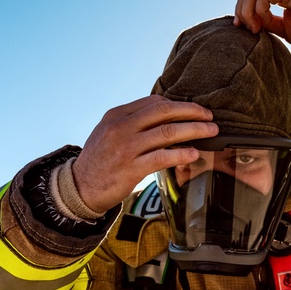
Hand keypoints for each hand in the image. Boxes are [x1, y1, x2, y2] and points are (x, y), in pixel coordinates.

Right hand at [71, 96, 217, 212]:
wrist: (79, 187)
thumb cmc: (99, 160)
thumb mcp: (109, 132)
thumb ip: (132, 122)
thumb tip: (165, 116)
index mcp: (116, 115)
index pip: (154, 102)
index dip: (179, 104)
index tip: (195, 110)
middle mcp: (121, 127)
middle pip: (164, 112)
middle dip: (192, 112)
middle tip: (210, 117)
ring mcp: (126, 148)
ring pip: (167, 133)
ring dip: (194, 131)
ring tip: (211, 132)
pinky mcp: (131, 169)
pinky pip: (162, 158)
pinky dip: (181, 154)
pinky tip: (194, 154)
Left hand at [233, 0, 290, 48]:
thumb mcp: (282, 26)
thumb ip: (266, 19)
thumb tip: (245, 20)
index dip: (242, 5)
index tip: (242, 26)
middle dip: (242, 9)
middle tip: (249, 29)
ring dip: (249, 12)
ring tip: (257, 29)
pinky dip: (260, 11)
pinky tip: (269, 23)